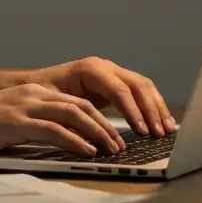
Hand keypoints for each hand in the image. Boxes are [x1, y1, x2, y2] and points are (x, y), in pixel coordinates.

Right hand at [0, 83, 124, 156]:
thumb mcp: (9, 118)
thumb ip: (33, 124)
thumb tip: (58, 141)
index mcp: (32, 91)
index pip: (76, 102)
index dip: (98, 119)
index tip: (111, 136)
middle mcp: (33, 94)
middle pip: (81, 106)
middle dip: (104, 126)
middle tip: (118, 145)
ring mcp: (25, 106)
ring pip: (74, 115)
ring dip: (96, 133)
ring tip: (109, 150)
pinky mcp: (16, 123)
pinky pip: (54, 130)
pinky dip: (75, 141)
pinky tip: (86, 152)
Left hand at [20, 57, 175, 137]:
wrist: (34, 84)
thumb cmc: (42, 95)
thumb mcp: (55, 104)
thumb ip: (75, 115)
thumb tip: (94, 136)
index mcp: (90, 69)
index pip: (119, 90)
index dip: (133, 111)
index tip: (142, 131)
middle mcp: (105, 67)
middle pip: (137, 85)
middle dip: (151, 110)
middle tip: (159, 134)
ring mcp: (113, 72)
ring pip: (144, 86)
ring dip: (157, 108)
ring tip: (166, 130)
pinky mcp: (117, 82)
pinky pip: (140, 91)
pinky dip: (152, 106)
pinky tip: (161, 122)